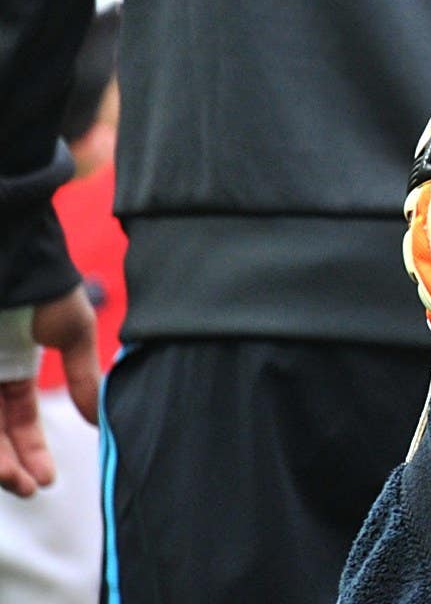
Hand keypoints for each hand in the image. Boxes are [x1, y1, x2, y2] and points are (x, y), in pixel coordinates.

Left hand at [0, 287, 100, 496]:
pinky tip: (3, 464)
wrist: (18, 262)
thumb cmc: (47, 289)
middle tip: (30, 488)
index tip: (46, 479)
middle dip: (11, 465)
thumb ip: (85, 377)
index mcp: (11, 367)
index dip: (30, 451)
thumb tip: (101, 417)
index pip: (17, 420)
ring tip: (17, 482)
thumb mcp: (74, 334)